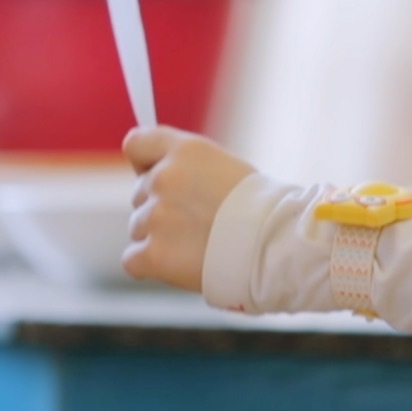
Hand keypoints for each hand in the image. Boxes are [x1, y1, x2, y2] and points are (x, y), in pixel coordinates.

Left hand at [122, 127, 256, 291]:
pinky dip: (151, 266)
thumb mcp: (225, 166)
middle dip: (161, 208)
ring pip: (138, 228)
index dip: (145, 164)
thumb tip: (151, 176)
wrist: (278, 247)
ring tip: (199, 244)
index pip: (136, 145)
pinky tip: (180, 265)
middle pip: (140, 194)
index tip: (156, 176)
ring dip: (160, 238)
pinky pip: (133, 260)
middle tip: (199, 222)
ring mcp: (156, 217)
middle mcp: (164, 178)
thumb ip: (186, 167)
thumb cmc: (262, 210)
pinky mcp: (154, 254)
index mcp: (184, 151)